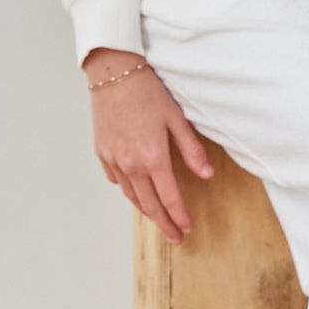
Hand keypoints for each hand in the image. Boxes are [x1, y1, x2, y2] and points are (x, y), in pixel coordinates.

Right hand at [83, 49, 214, 244]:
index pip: (170, 198)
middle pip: (149, 205)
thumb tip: (207, 175)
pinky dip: (128, 190)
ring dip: (146, 211)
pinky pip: (116, 181)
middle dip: (164, 223)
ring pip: (131, 196)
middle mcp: (130, 165)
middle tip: (175, 236)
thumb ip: (192, 150)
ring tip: (158, 219)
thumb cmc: (147, 91)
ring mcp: (113, 160)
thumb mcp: (177, 118)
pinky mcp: (101, 152)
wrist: (113, 73)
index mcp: (153, 158)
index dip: (180, 217)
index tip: (187, 229)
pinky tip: (137, 190)